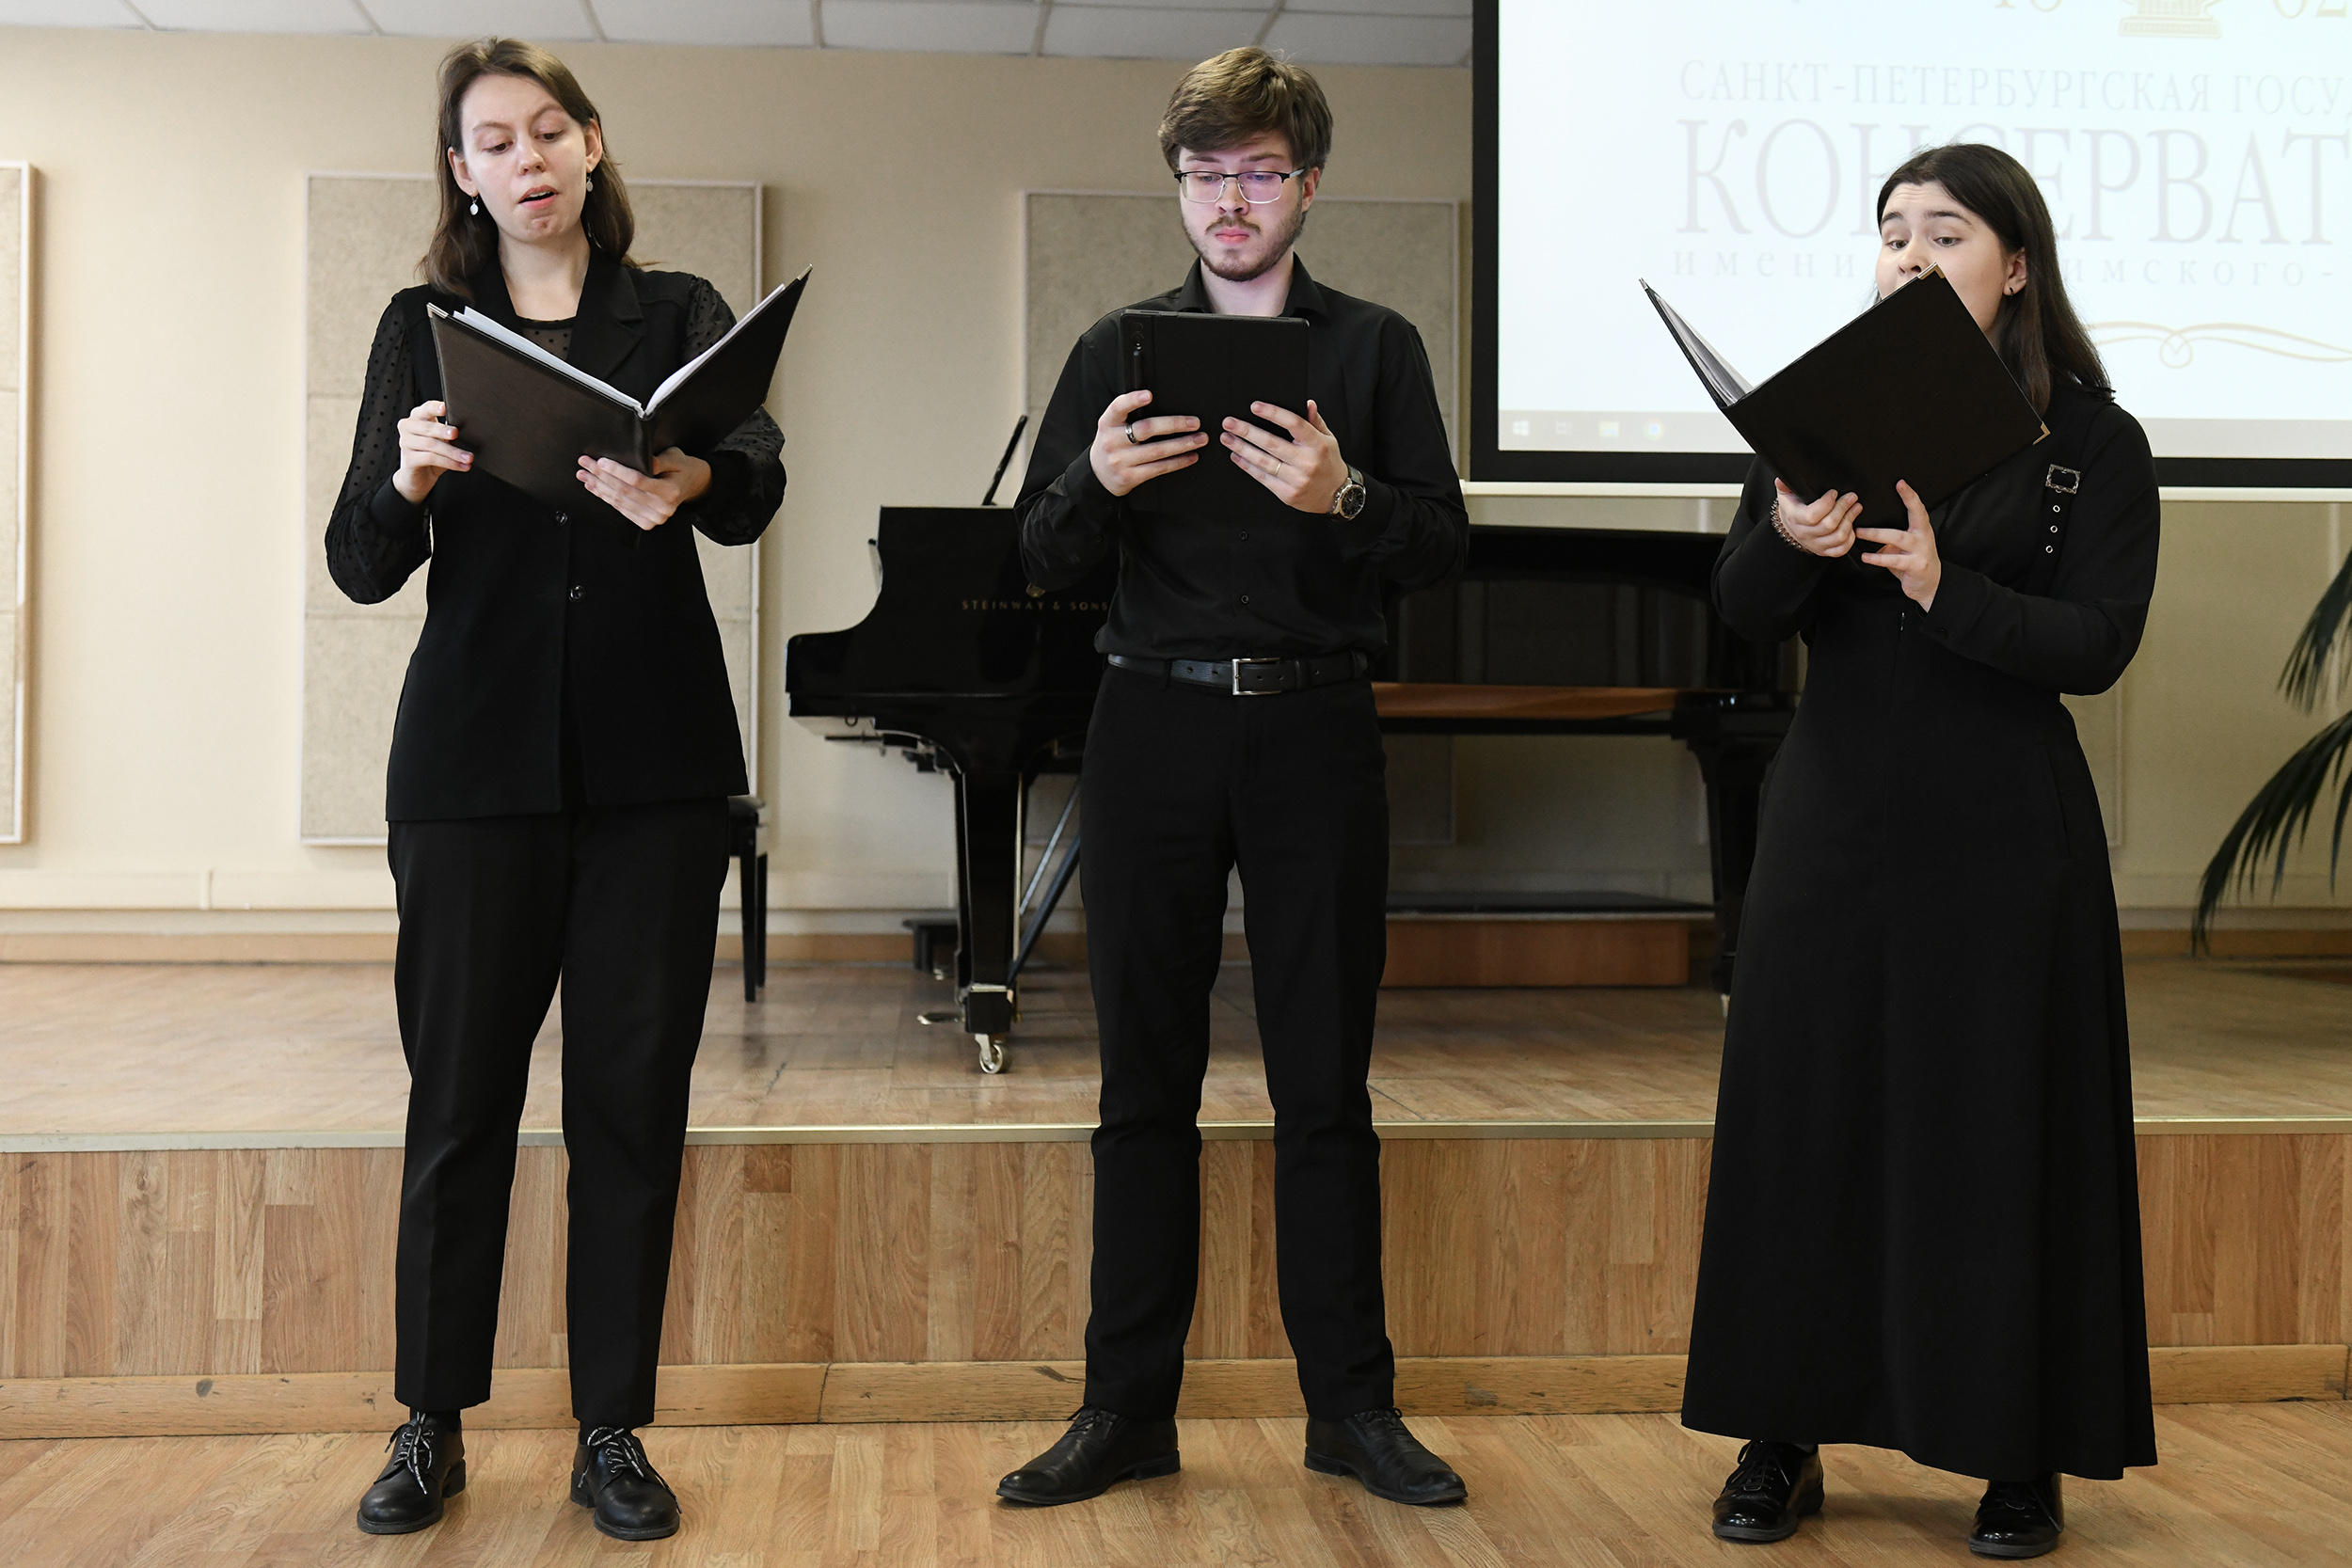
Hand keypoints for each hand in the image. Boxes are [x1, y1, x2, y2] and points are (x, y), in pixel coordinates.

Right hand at [393, 399, 471, 502]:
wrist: (419, 477)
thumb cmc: (433, 454)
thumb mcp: (442, 440)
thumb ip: (449, 432)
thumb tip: (470, 430)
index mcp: (418, 417)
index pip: (426, 408)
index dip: (435, 408)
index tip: (445, 408)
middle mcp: (408, 427)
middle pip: (428, 427)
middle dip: (444, 431)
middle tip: (457, 434)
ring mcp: (405, 443)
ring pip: (431, 444)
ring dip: (453, 452)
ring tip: (468, 457)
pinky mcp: (409, 459)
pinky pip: (431, 458)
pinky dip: (449, 462)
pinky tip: (462, 466)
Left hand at [576, 447, 710, 530]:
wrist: (692, 485)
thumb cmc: (682, 468)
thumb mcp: (676, 457)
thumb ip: (661, 460)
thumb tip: (645, 462)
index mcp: (670, 491)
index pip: (637, 480)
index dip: (617, 471)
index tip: (600, 461)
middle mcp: (662, 508)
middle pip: (624, 491)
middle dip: (601, 476)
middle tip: (585, 464)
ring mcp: (654, 518)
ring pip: (619, 501)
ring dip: (598, 487)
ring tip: (584, 475)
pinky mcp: (646, 523)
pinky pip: (621, 509)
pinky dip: (605, 498)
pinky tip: (595, 488)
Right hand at [1090, 390, 1205, 496]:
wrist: (1098, 476)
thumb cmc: (1113, 445)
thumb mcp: (1112, 427)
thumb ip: (1129, 415)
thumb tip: (1163, 403)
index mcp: (1108, 423)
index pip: (1118, 407)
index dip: (1132, 400)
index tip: (1149, 395)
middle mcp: (1112, 441)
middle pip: (1146, 429)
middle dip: (1174, 424)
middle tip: (1195, 422)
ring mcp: (1120, 461)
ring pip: (1157, 451)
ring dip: (1183, 444)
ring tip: (1200, 439)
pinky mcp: (1129, 477)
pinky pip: (1159, 468)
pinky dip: (1178, 462)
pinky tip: (1191, 456)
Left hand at [1224, 399, 1347, 513]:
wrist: (1337, 495)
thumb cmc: (1329, 463)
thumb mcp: (1328, 439)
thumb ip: (1315, 421)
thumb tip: (1307, 403)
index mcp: (1317, 444)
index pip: (1293, 424)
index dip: (1273, 414)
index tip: (1254, 407)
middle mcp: (1306, 462)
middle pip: (1271, 443)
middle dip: (1246, 431)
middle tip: (1229, 422)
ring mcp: (1296, 479)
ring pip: (1263, 461)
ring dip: (1241, 449)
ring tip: (1227, 438)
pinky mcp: (1287, 494)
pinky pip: (1262, 478)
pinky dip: (1247, 466)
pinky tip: (1236, 457)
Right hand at [1771, 479, 1858, 556]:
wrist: (1790, 524)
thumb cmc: (1793, 505)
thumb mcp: (1786, 493)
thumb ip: (1784, 485)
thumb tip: (1781, 480)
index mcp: (1794, 518)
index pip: (1812, 516)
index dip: (1826, 503)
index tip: (1834, 492)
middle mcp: (1804, 534)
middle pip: (1829, 525)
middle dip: (1843, 508)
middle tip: (1852, 496)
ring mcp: (1815, 544)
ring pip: (1838, 537)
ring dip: (1850, 520)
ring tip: (1856, 507)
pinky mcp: (1824, 551)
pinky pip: (1841, 549)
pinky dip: (1850, 538)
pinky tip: (1852, 526)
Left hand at [1855, 479, 1942, 609]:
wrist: (1930, 584)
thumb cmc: (1914, 562)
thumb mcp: (1904, 546)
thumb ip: (1890, 537)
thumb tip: (1866, 528)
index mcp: (1921, 528)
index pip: (1917, 507)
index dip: (1909, 495)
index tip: (1900, 483)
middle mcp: (1923, 536)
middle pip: (1914, 515)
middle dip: (1902, 503)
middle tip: (1883, 499)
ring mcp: (1921, 550)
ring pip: (1897, 537)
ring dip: (1876, 534)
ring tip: (1860, 532)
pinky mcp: (1916, 565)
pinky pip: (1893, 560)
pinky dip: (1878, 558)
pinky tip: (1866, 557)